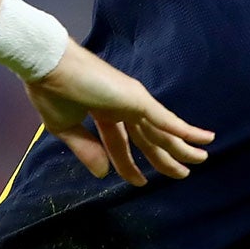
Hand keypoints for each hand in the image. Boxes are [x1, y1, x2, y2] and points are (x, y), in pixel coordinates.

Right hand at [25, 40, 213, 185]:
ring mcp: (131, 100)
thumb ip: (86, 150)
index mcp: (103, 111)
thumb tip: (103, 174)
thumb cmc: (51, 91)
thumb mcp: (65, 128)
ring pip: (163, 129)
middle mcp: (121, 105)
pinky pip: (163, 118)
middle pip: (150, 137)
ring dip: (183, 145)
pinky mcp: (135, 98)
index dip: (130, 165)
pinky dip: (181, 129)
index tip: (140, 183)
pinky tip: (198, 138)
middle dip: (166, 156)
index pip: (121, 143)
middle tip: (185, 172)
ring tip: (202, 157)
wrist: (47, 65)